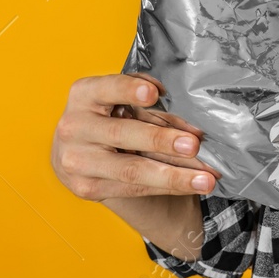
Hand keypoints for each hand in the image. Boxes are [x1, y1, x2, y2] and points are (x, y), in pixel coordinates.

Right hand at [51, 73, 221, 200]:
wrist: (79, 152)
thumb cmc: (109, 117)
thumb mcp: (122, 100)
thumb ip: (148, 103)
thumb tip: (190, 125)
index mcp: (83, 95)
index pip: (106, 88)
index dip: (129, 89)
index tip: (154, 93)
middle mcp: (74, 127)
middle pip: (122, 134)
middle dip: (161, 140)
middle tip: (193, 145)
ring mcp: (78, 161)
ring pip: (131, 171)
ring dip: (173, 176)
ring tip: (204, 180)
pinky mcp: (88, 187)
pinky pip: (134, 188)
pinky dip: (167, 187)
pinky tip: (191, 186)